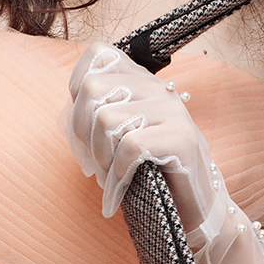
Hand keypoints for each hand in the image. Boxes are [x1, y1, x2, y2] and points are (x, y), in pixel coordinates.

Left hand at [62, 44, 222, 235]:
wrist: (196, 210)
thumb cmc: (152, 174)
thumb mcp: (123, 136)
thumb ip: (100, 113)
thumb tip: (67, 114)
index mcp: (143, 82)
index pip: (99, 53)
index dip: (77, 85)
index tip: (83, 125)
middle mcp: (159, 89)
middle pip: (92, 87)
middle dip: (79, 132)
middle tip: (90, 162)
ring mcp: (173, 111)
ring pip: (106, 119)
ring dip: (99, 158)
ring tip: (109, 178)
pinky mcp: (182, 138)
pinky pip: (129, 147)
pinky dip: (117, 174)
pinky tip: (123, 188)